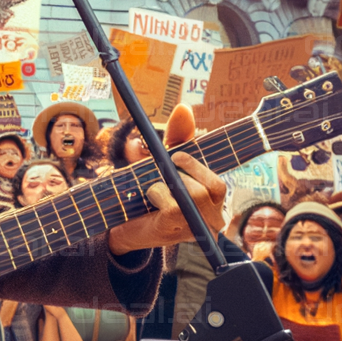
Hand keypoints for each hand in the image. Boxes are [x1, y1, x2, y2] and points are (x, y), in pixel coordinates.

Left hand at [107, 104, 225, 255]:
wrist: (122, 224)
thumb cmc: (149, 191)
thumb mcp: (164, 160)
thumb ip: (177, 136)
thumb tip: (184, 108)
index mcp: (213, 203)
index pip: (218, 184)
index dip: (198, 164)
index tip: (176, 154)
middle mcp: (211, 220)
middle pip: (214, 187)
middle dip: (187, 168)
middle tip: (167, 162)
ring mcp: (195, 230)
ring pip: (196, 195)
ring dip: (170, 182)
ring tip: (154, 185)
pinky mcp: (176, 232)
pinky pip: (173, 206)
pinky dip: (157, 194)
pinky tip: (150, 198)